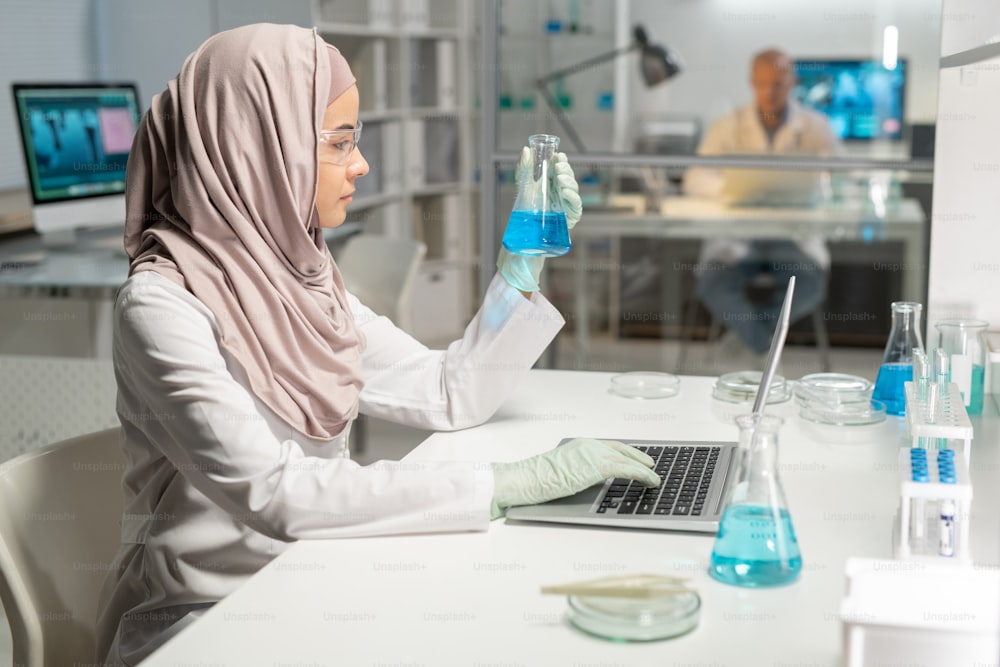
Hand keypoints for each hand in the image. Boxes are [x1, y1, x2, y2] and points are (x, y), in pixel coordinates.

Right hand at [489, 438, 660, 519]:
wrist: (525, 479)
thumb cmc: (536, 480)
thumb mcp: (562, 471)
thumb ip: (578, 471)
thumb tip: (592, 480)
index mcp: (579, 445)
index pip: (609, 446)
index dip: (625, 452)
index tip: (636, 458)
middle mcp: (588, 445)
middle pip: (621, 449)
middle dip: (638, 457)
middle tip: (651, 465)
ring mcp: (592, 454)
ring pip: (627, 459)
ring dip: (644, 468)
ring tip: (654, 477)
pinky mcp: (595, 467)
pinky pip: (626, 469)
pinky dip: (642, 475)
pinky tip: (650, 481)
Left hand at [496, 147, 581, 292]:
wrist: (523, 234)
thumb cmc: (525, 211)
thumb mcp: (523, 186)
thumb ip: (524, 168)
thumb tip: (526, 150)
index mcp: (553, 183)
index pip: (561, 169)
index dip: (562, 161)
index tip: (557, 155)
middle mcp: (561, 193)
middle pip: (569, 178)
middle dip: (565, 170)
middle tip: (558, 166)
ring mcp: (566, 205)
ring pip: (574, 190)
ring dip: (569, 182)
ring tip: (560, 178)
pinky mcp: (569, 218)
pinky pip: (576, 207)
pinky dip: (573, 199)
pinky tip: (566, 193)